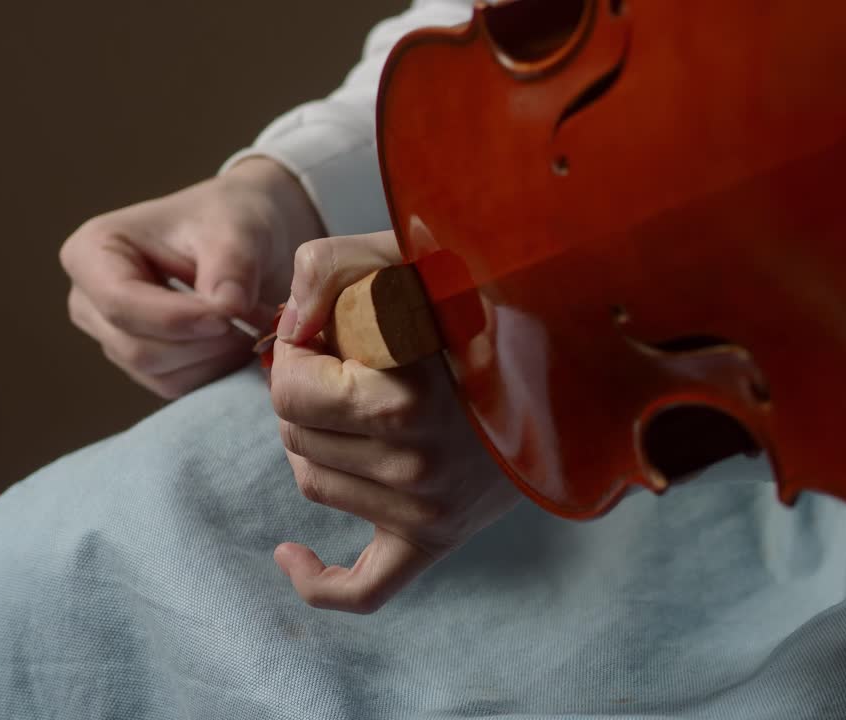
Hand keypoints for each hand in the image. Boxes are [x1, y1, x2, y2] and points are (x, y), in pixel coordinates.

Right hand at [59, 157, 324, 397]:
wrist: (248, 235)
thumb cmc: (233, 219)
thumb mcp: (239, 228)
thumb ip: (233, 265)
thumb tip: (228, 308)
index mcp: (92, 251)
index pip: (120, 303)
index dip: (176, 318)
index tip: (228, 313)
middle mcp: (90, 299)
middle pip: (138, 348)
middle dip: (202, 341)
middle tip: (252, 319)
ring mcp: (112, 335)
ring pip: (158, 373)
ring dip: (213, 357)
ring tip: (250, 323)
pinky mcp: (142, 362)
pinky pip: (176, 386)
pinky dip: (215, 369)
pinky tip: (240, 339)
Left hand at [270, 231, 520, 613]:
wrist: (561, 359)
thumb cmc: (473, 300)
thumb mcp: (405, 258)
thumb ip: (328, 268)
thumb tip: (285, 328)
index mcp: (405, 393)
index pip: (290, 387)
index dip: (295, 353)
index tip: (327, 332)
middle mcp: (418, 459)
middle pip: (294, 435)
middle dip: (305, 392)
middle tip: (349, 363)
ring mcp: (430, 507)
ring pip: (312, 481)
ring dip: (317, 441)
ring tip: (361, 404)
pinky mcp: (437, 538)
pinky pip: (361, 588)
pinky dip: (317, 580)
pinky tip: (290, 556)